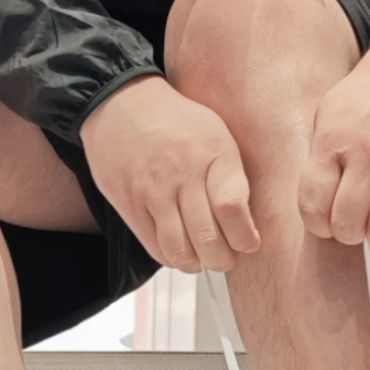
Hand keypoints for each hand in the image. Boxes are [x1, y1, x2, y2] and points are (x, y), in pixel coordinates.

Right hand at [80, 75, 259, 272]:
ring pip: (180, 250)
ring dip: (197, 264)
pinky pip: (155, 247)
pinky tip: (180, 248)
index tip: (248, 243)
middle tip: (227, 257)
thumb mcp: (217, 134)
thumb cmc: (176, 122)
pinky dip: (172, 257)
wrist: (120, 106)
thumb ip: (233, 177)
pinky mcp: (130, 205)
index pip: (232, 208)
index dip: (245, 237)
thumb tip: (248, 225)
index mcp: (212, 153)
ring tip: (203, 257)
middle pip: (207, 239)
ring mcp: (152, 192)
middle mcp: (182, 174)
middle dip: (223, 259)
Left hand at [298, 42, 369, 247]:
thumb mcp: (325, 116)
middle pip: (347, 221)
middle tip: (348, 226)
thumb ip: (318, 159)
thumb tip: (314, 203)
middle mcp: (367, 153)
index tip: (321, 223)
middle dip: (345, 234)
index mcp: (333, 141)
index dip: (316, 224)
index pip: (313, 203)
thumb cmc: (367, 94)